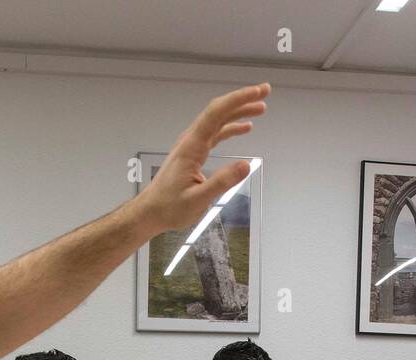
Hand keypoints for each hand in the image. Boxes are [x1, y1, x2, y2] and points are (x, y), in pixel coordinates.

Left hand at [133, 84, 269, 233]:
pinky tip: (245, 128)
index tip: (257, 93)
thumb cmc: (169, 207)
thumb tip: (246, 165)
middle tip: (264, 92)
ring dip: (239, 112)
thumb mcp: (198, 199)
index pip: (216, 114)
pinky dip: (231, 128)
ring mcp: (192, 146)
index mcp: (191, 147)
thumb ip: (222, 182)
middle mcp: (191, 141)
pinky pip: (215, 134)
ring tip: (261, 109)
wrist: (150, 211)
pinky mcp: (194, 154)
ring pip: (218, 121)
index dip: (238, 99)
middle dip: (242, 100)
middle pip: (219, 112)